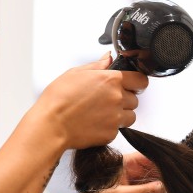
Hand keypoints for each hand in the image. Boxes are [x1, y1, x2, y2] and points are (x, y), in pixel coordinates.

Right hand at [35, 54, 149, 149]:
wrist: (51, 125)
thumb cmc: (58, 99)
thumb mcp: (75, 73)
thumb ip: (97, 66)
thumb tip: (108, 58)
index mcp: (111, 80)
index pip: (140, 80)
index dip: (136, 82)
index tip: (131, 85)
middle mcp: (117, 98)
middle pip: (135, 99)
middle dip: (124, 100)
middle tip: (106, 101)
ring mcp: (115, 117)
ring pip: (130, 116)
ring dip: (121, 115)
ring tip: (102, 114)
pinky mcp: (111, 134)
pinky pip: (118, 130)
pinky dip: (109, 128)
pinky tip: (94, 124)